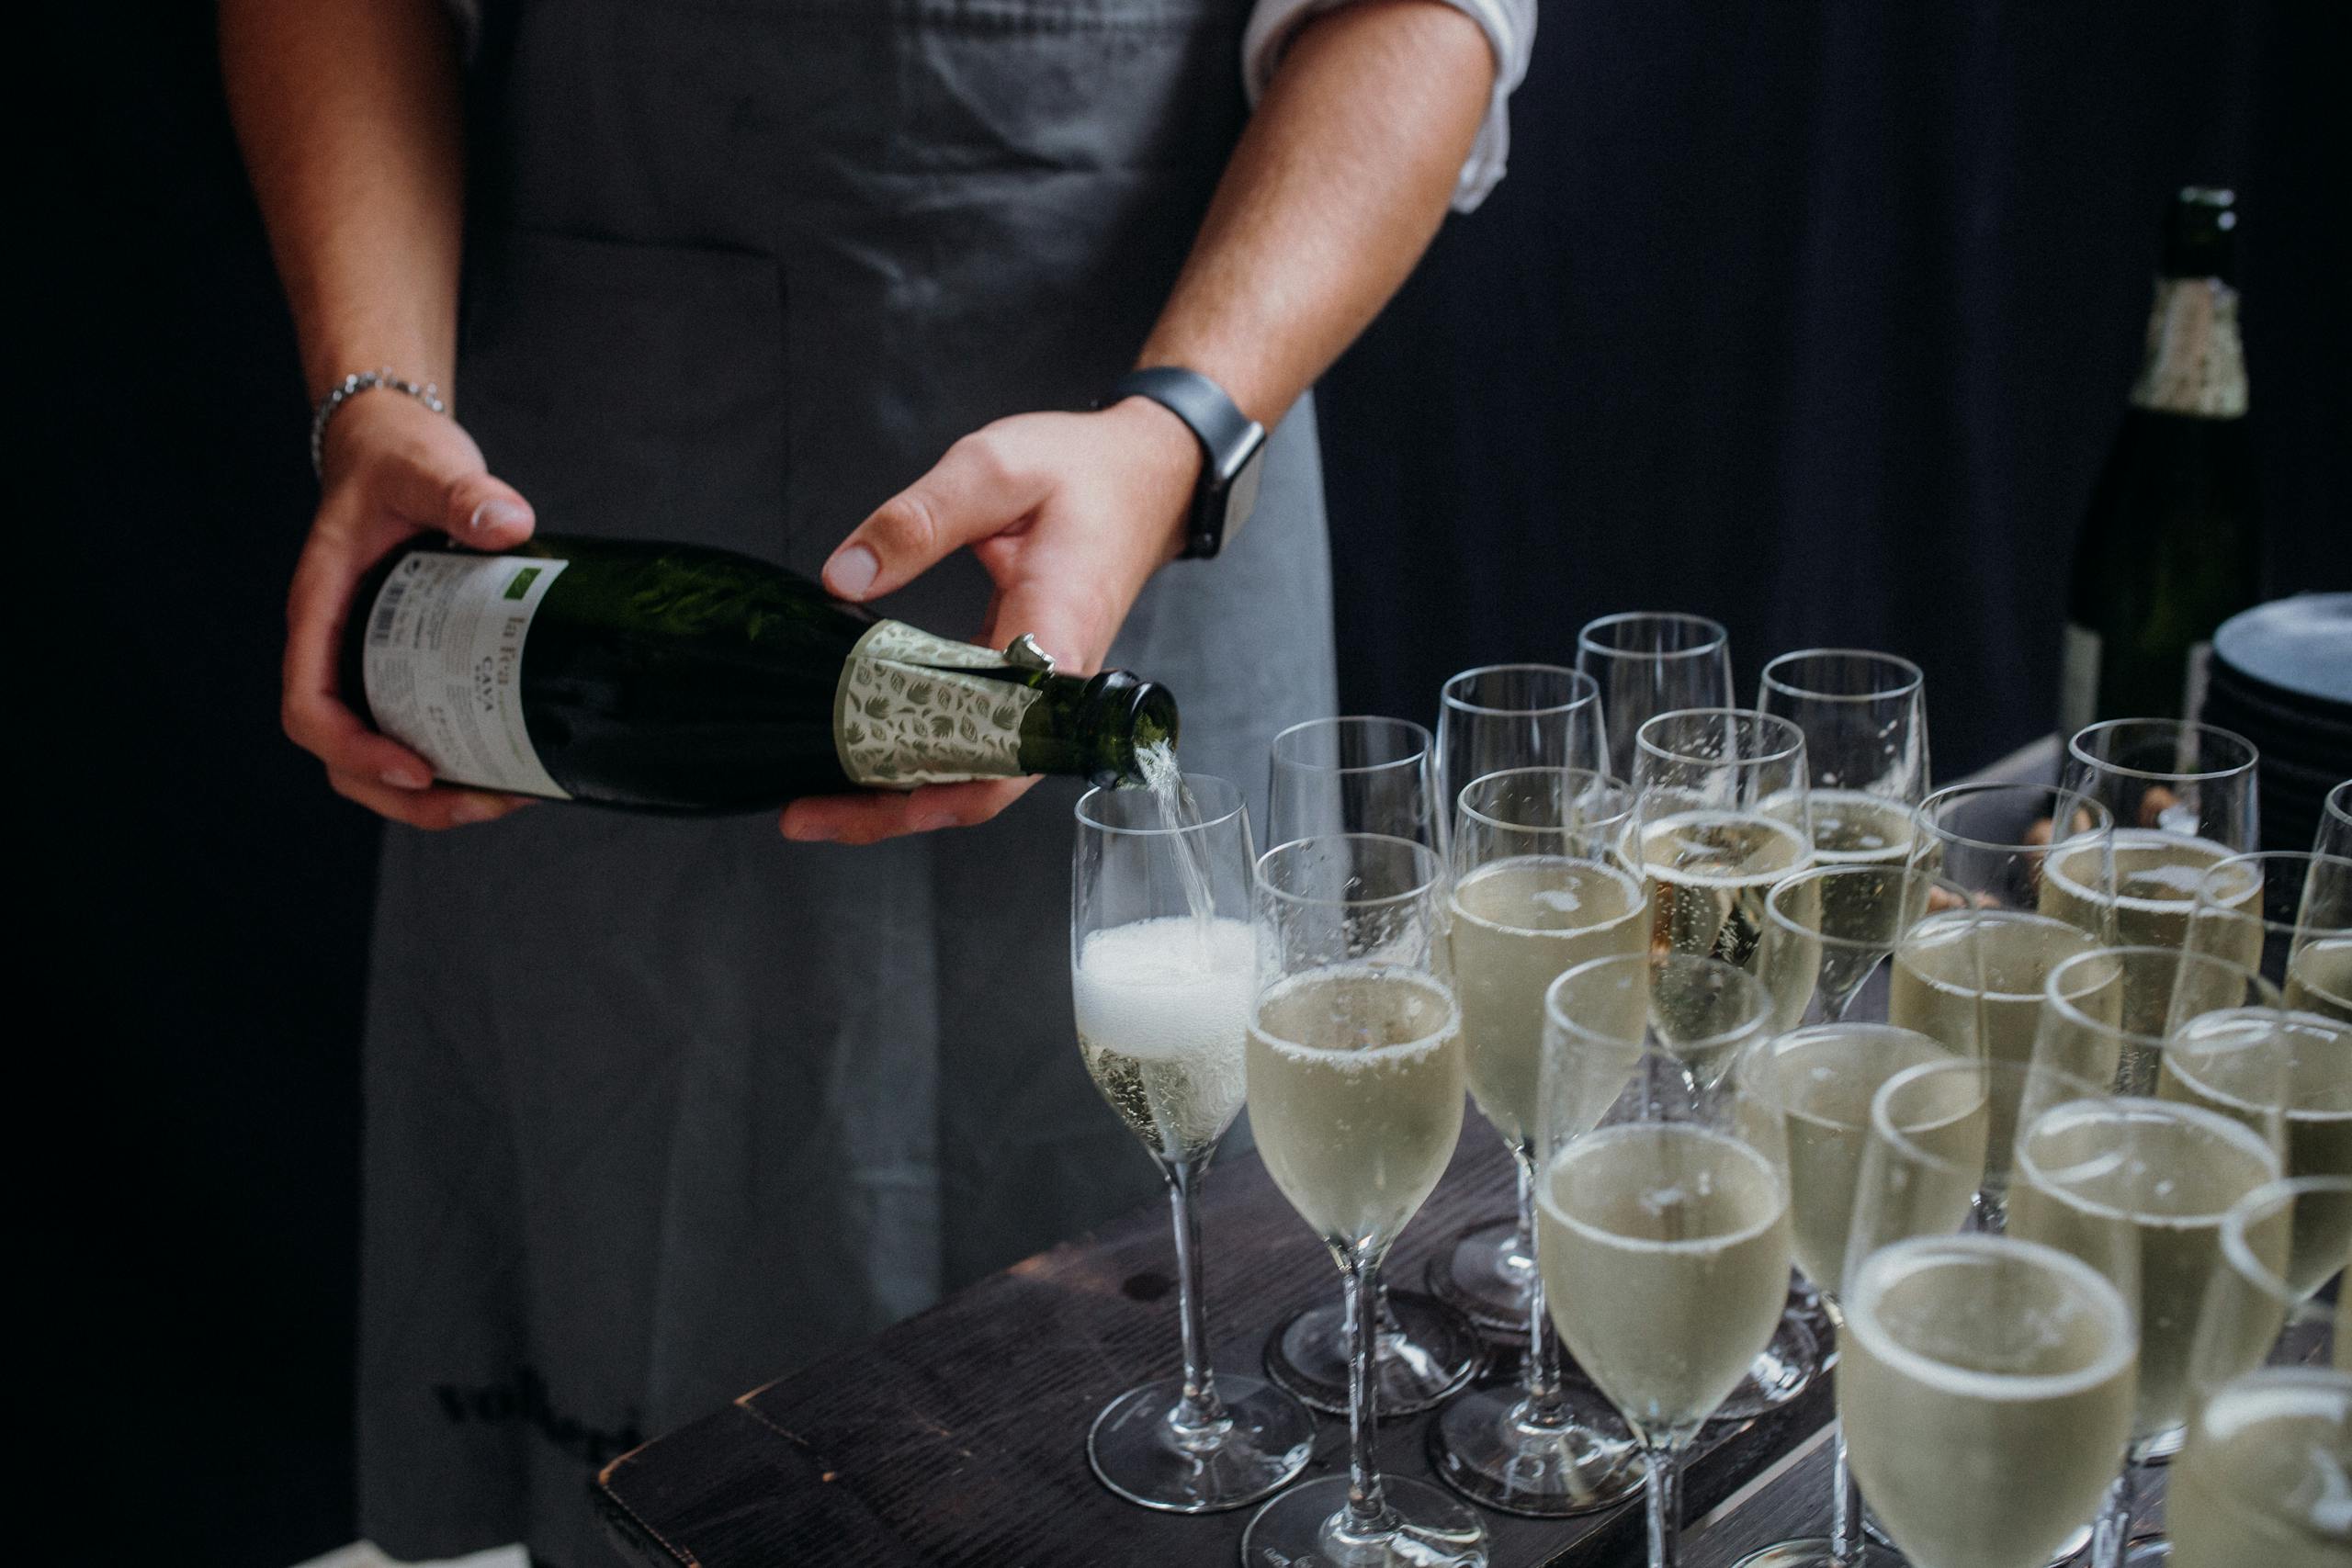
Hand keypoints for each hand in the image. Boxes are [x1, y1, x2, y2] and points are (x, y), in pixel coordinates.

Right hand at [284, 390, 541, 827]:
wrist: (394, 450)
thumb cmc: (395, 460)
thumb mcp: (424, 467)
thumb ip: (460, 490)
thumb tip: (507, 523)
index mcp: (320, 611)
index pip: (309, 706)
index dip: (352, 749)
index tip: (415, 769)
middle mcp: (335, 648)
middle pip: (341, 755)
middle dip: (405, 798)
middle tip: (479, 801)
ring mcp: (366, 662)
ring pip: (376, 757)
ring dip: (432, 797)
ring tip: (502, 798)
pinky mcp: (403, 664)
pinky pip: (412, 729)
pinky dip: (452, 762)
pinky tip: (508, 766)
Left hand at [781, 397, 1201, 844]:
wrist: (1148, 472)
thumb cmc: (1083, 470)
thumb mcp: (993, 469)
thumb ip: (918, 519)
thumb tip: (845, 574)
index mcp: (1055, 635)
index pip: (1004, 747)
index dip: (939, 787)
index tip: (864, 792)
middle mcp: (1057, 683)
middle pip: (981, 782)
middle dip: (892, 810)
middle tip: (804, 816)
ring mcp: (1043, 690)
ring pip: (975, 769)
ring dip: (899, 792)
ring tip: (818, 803)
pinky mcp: (1025, 682)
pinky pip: (975, 735)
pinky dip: (920, 754)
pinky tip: (867, 754)